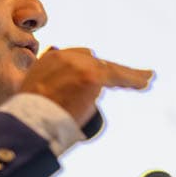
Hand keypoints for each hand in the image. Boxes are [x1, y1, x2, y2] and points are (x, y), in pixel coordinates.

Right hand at [19, 47, 152, 127]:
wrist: (29, 121)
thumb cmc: (29, 117)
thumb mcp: (33, 92)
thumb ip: (49, 85)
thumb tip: (62, 94)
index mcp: (51, 58)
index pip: (78, 58)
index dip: (92, 67)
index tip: (103, 75)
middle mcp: (66, 56)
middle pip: (96, 60)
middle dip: (112, 70)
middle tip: (130, 77)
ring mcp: (80, 65)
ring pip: (110, 68)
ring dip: (128, 75)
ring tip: (145, 79)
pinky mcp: (92, 76)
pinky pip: (120, 76)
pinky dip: (135, 79)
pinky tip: (146, 81)